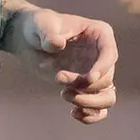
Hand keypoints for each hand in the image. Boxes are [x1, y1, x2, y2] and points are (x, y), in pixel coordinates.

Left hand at [11, 9, 118, 123]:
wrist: (29, 41)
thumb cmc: (38, 26)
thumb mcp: (41, 25)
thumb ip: (48, 34)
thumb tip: (57, 44)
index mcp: (99, 34)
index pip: (110, 54)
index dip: (103, 68)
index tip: (88, 79)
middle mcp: (102, 55)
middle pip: (106, 78)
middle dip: (84, 85)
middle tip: (58, 78)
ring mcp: (96, 73)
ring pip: (108, 96)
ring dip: (90, 103)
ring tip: (65, 96)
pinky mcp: (86, 88)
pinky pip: (99, 108)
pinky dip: (91, 115)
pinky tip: (74, 113)